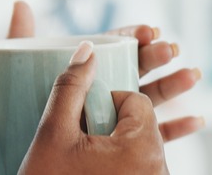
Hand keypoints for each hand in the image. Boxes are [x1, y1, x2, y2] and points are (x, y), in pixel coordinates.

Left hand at [0, 1, 201, 174]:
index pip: (110, 48)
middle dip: (154, 57)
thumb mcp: (9, 74)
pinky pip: (151, 139)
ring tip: (190, 74)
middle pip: (133, 70)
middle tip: (169, 48)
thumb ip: (18, 39)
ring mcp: (110, 120)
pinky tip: (196, 119)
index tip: (148, 30)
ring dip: (171, 86)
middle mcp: (98, 92)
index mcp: (79, 71)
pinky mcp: (117, 147)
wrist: (5, 157)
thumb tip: (21, 2)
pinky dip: (176, 128)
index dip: (130, 36)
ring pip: (147, 100)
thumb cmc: (5, 116)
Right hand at [20, 40, 168, 173]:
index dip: (107, 99)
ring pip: (141, 145)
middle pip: (142, 122)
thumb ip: (70, 85)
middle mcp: (158, 170)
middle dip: (113, 118)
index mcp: (142, 149)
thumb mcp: (52, 132)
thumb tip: (87, 48)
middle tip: (82, 131)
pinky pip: (142, 166)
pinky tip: (101, 161)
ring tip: (86, 152)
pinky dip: (124, 160)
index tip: (83, 113)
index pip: (137, 99)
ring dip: (118, 139)